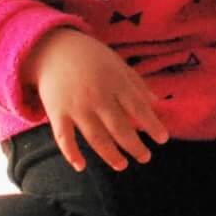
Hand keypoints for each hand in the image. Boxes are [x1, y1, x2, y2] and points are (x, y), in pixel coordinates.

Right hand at [21, 28, 169, 172]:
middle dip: (134, 146)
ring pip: (96, 138)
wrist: (52, 48)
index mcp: (115, 82)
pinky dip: (71, 154)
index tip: (163, 140)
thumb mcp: (117, 64)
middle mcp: (97, 96)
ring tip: (122, 165)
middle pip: (120, 127)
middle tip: (145, 158)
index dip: (152, 125)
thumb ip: (137, 84)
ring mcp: (76, 106)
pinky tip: (81, 167)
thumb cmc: (90, 57)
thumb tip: (157, 103)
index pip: (138, 108)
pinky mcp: (56, 113)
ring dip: (110, 155)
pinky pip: (64, 139)